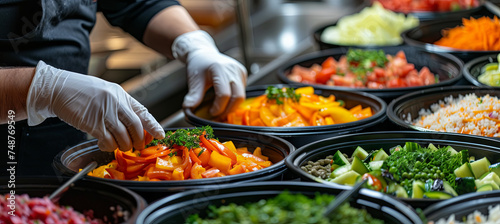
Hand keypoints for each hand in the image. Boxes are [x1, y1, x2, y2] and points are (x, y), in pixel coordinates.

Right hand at [26, 61, 164, 151]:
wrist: (58, 89)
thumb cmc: (81, 91)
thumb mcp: (106, 93)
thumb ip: (120, 106)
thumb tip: (133, 124)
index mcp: (121, 95)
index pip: (143, 112)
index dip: (153, 125)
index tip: (161, 134)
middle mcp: (116, 103)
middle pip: (135, 127)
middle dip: (139, 140)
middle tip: (137, 146)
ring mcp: (105, 114)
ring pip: (123, 137)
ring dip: (123, 146)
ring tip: (119, 146)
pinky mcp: (93, 124)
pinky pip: (108, 141)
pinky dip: (109, 146)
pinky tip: (105, 144)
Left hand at [172, 30, 247, 116]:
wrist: (204, 53)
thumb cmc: (199, 64)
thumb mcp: (194, 80)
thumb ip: (194, 96)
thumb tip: (189, 110)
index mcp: (219, 68)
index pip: (224, 94)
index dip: (218, 107)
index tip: (211, 112)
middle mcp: (232, 69)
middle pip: (238, 97)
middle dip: (228, 109)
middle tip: (217, 113)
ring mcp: (239, 70)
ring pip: (241, 95)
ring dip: (232, 105)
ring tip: (220, 106)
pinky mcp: (243, 73)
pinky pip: (242, 91)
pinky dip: (234, 98)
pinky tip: (224, 97)